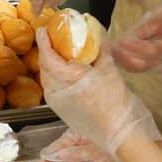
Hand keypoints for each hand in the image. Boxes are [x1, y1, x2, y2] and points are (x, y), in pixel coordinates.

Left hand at [36, 27, 159, 157]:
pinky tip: (67, 73)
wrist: (119, 132)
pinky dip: (56, 77)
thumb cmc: (115, 102)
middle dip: (47, 51)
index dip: (43, 41)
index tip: (42, 29)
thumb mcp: (109, 70)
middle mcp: (55, 90)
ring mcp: (56, 102)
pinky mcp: (61, 110)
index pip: (47, 56)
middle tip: (54, 38)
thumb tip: (98, 35)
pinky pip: (53, 88)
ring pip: (48, 78)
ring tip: (61, 54)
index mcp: (65, 78)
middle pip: (45, 66)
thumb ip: (101, 50)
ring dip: (51, 64)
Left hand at [112, 0, 161, 72]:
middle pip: (145, 65)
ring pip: (139, 68)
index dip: (137, 48)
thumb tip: (130, 37)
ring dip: (122, 60)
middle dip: (125, 57)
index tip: (121, 42)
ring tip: (108, 49)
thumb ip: (149, 26)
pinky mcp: (154, 67)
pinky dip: (124, 61)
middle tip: (109, 47)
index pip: (154, 51)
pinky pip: (137, 67)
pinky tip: (114, 53)